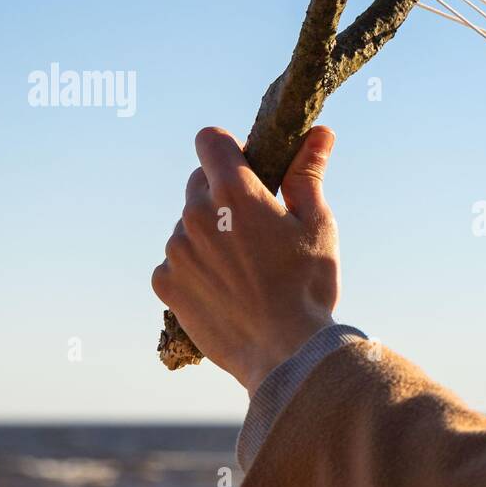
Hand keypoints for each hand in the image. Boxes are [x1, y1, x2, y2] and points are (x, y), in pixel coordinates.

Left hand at [151, 126, 340, 392]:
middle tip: (255, 228)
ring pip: (187, 225)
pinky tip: (226, 290)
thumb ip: (308, 173)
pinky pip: (174, 261)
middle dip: (223, 195)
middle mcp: (195, 215)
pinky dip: (195, 268)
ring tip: (244, 269)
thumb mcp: (318, 224)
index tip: (248, 168)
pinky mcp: (165, 283)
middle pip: (199, 182)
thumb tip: (319, 132)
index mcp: (235, 192)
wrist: (286, 354)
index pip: (211, 140)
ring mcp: (176, 250)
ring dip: (209, 234)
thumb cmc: (309, 286)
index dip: (230, 149)